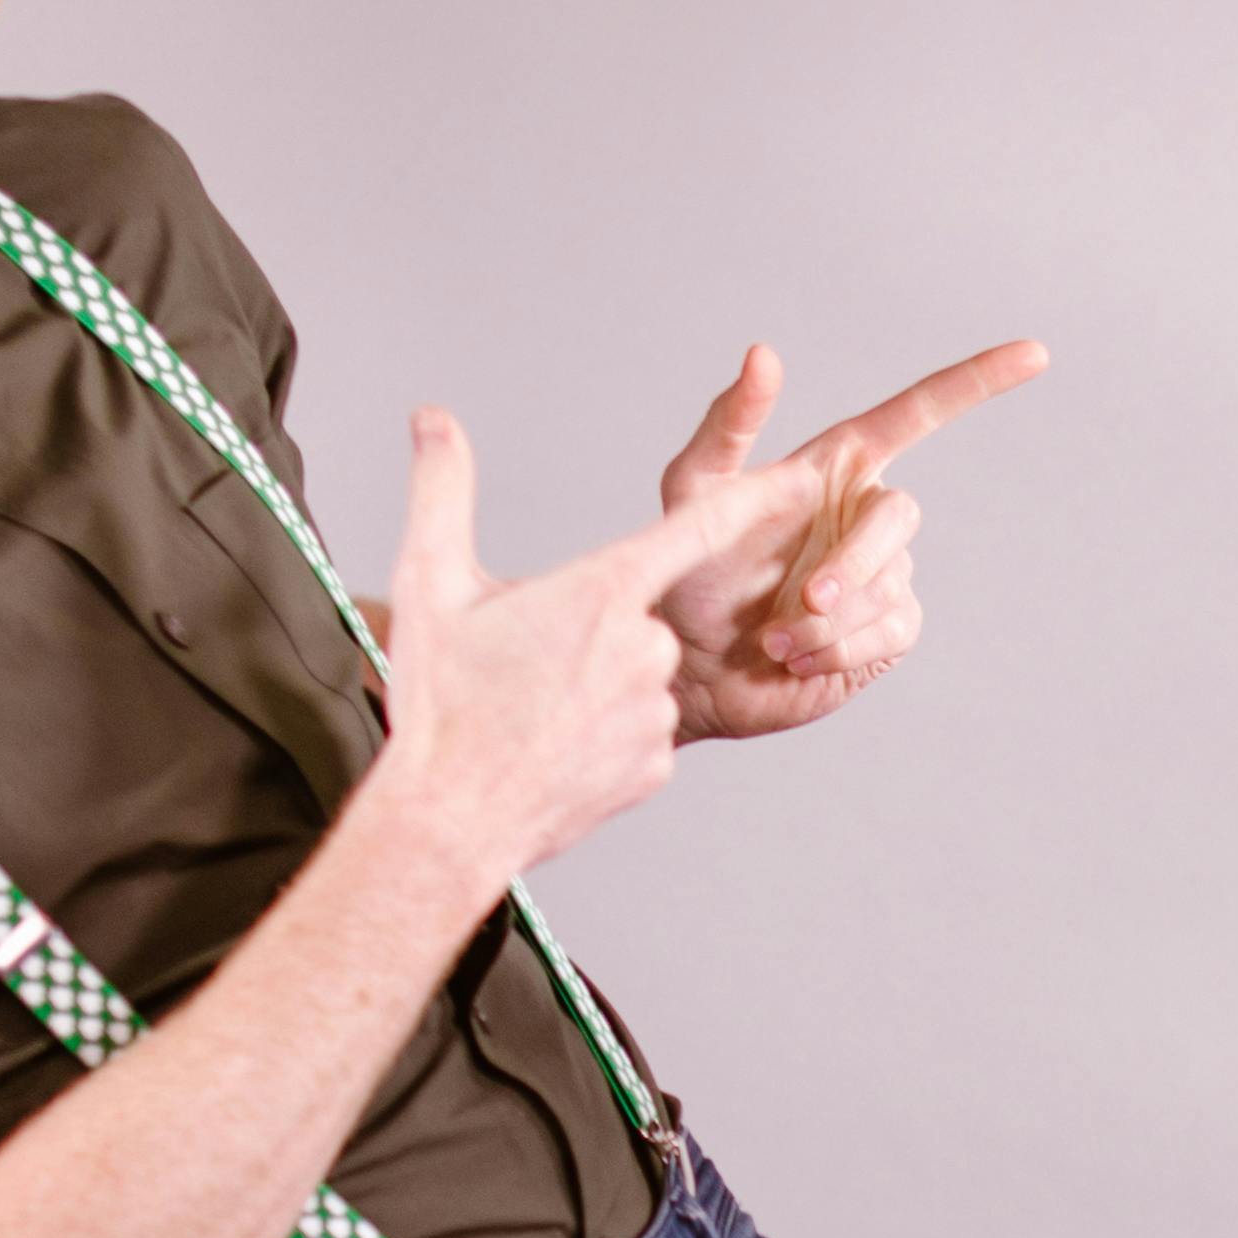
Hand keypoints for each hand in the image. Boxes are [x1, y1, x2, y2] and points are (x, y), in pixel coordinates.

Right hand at [366, 412, 831, 884]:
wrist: (451, 821)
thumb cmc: (441, 701)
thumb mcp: (429, 583)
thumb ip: (442, 488)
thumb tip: (432, 416)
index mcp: (606, 591)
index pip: (702, 527)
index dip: (759, 497)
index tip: (808, 474)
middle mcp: (648, 647)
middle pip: (636, 615)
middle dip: (589, 632)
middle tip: (524, 667)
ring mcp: (658, 712)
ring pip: (637, 676)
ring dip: (592, 685)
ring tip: (531, 713)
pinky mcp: (657, 766)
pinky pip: (639, 732)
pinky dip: (601, 735)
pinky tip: (553, 751)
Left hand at [652, 335, 1048, 739]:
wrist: (690, 667)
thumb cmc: (689, 570)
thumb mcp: (696, 490)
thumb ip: (730, 424)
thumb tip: (764, 353)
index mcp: (838, 466)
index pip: (919, 413)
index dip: (977, 382)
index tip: (1035, 353)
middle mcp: (868, 515)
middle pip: (900, 517)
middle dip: (854, 561)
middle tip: (802, 601)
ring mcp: (885, 575)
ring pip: (886, 586)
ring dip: (825, 619)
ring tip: (771, 640)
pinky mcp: (886, 631)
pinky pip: (889, 631)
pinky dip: (838, 648)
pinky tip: (795, 658)